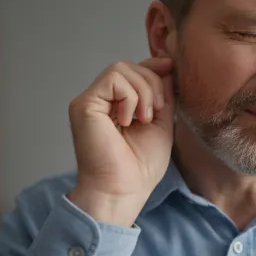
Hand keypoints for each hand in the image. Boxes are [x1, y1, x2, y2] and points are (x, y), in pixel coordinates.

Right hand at [67, 57, 174, 226]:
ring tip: (144, 119)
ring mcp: (89, 102)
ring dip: (143, 91)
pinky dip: (130, 97)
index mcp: (115, 105)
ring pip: (121, 68)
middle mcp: (99, 101)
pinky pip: (113, 79)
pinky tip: (129, 120)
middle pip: (129, 66)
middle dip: (152, 83)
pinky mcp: (84, 105)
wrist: (123, 190)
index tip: (171, 68)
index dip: (153, 66)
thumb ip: (162, 95)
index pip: (132, 71)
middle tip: (155, 113)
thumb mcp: (161, 122)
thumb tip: (167, 66)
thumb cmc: (140, 166)